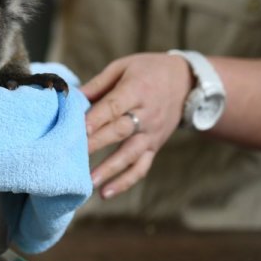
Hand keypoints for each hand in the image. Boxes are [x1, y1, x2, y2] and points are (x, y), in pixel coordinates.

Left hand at [80, 53, 193, 198]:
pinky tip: (106, 193)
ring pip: (131, 154)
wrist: (187, 82)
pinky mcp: (154, 147)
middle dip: (97, 143)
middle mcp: (146, 115)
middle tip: (74, 154)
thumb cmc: (148, 71)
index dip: (98, 118)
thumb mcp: (124, 66)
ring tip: (89, 182)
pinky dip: (125, 182)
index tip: (80, 128)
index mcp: (137, 90)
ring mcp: (151, 134)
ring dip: (110, 169)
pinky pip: (141, 168)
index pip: (115, 106)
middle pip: (120, 131)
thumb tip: (72, 97)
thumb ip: (98, 83)